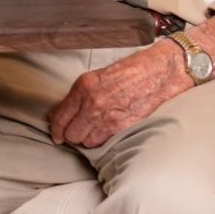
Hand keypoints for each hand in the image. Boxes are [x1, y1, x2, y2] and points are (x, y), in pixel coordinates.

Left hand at [47, 42, 188, 148]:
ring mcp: (109, 117)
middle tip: (77, 130)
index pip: (60, 117)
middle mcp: (93, 104)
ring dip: (89, 138)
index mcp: (83, 87)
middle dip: (72, 134)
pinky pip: (104, 142)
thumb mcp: (96, 77)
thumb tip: (61, 112)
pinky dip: (103, 140)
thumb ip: (78, 96)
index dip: (56, 129)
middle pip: (72, 134)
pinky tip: (106, 130)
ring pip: (87, 142)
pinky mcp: (123, 127)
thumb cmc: (130, 71)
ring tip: (95, 128)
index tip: (56, 134)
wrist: (158, 72)